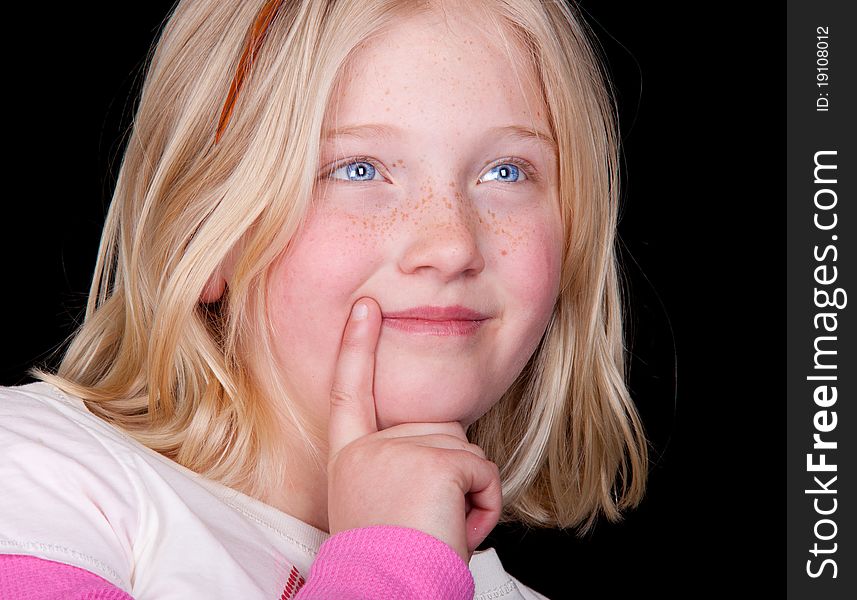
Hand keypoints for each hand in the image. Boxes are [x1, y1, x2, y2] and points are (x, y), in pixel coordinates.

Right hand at [326, 297, 501, 563]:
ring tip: (437, 527)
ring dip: (468, 490)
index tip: (365, 307)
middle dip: (451, 470)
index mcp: (350, 457)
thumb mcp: (378, 501)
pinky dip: (484, 503)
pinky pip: (484, 469)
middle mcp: (368, 448)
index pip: (350, 391)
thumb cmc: (390, 561)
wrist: (386, 594)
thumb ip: (397, 458)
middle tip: (425, 519)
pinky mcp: (434, 462)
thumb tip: (442, 435)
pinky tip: (456, 529)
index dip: (356, 347)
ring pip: (464, 447)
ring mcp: (398, 451)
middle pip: (437, 428)